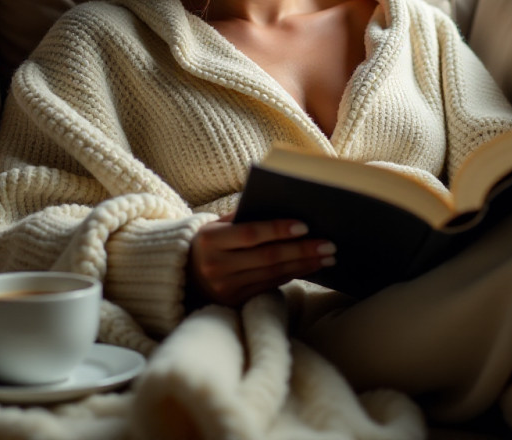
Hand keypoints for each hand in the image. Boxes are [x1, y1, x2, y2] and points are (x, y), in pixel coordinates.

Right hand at [186, 213, 336, 307]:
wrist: (183, 273)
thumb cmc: (210, 240)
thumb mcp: (218, 224)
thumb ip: (244, 217)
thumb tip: (286, 208)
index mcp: (210, 240)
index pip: (251, 234)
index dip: (278, 230)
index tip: (305, 226)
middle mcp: (216, 267)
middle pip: (268, 258)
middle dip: (302, 250)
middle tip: (329, 244)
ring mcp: (225, 288)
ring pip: (273, 274)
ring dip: (304, 265)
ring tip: (327, 256)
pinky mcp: (235, 302)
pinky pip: (270, 286)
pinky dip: (293, 275)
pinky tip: (310, 267)